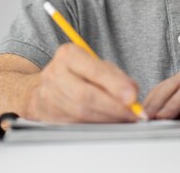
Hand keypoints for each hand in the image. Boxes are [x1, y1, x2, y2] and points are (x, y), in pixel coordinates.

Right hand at [24, 43, 139, 122]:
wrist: (47, 86)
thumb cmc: (78, 74)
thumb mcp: (97, 65)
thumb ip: (116, 76)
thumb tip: (132, 94)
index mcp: (68, 54)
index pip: (94, 71)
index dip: (115, 86)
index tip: (132, 97)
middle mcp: (55, 74)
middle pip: (86, 95)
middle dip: (113, 107)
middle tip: (132, 113)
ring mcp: (50, 96)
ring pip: (82, 112)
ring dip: (107, 118)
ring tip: (124, 118)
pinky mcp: (51, 115)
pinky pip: (78, 123)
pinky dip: (98, 125)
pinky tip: (110, 122)